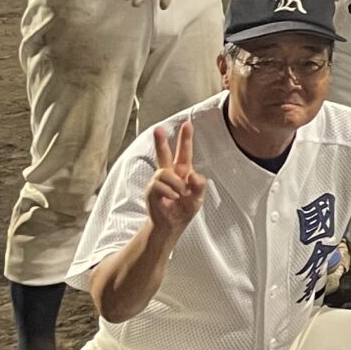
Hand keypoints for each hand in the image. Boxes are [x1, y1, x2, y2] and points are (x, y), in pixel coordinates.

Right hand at [145, 117, 205, 235]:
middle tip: (157, 129)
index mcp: (182, 172)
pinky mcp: (151, 191)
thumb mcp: (198, 199)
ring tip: (181, 194)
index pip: (184, 153)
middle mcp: (169, 174)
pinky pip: (158, 185)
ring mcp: (158, 182)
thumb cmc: (184, 209)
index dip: (185, 139)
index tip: (187, 123)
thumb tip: (193, 174)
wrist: (171, 226)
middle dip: (160, 142)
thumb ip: (199, 186)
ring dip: (175, 183)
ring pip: (163, 172)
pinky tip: (174, 197)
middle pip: (163, 154)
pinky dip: (169, 191)